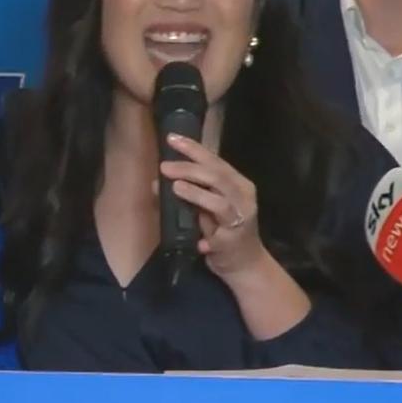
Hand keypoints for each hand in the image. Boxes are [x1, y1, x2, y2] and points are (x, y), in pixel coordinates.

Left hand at [156, 133, 266, 278]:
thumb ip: (189, 191)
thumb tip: (157, 180)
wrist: (244, 264)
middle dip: (189, 168)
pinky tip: (198, 239)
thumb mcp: (206, 207)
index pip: (215, 160)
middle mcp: (243, 197)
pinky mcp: (234, 240)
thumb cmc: (222, 230)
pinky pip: (219, 234)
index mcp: (237, 183)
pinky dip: (206, 233)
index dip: (193, 148)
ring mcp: (241, 218)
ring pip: (219, 201)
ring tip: (176, 187)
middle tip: (165, 166)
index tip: (171, 138)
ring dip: (196, 193)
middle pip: (217, 176)